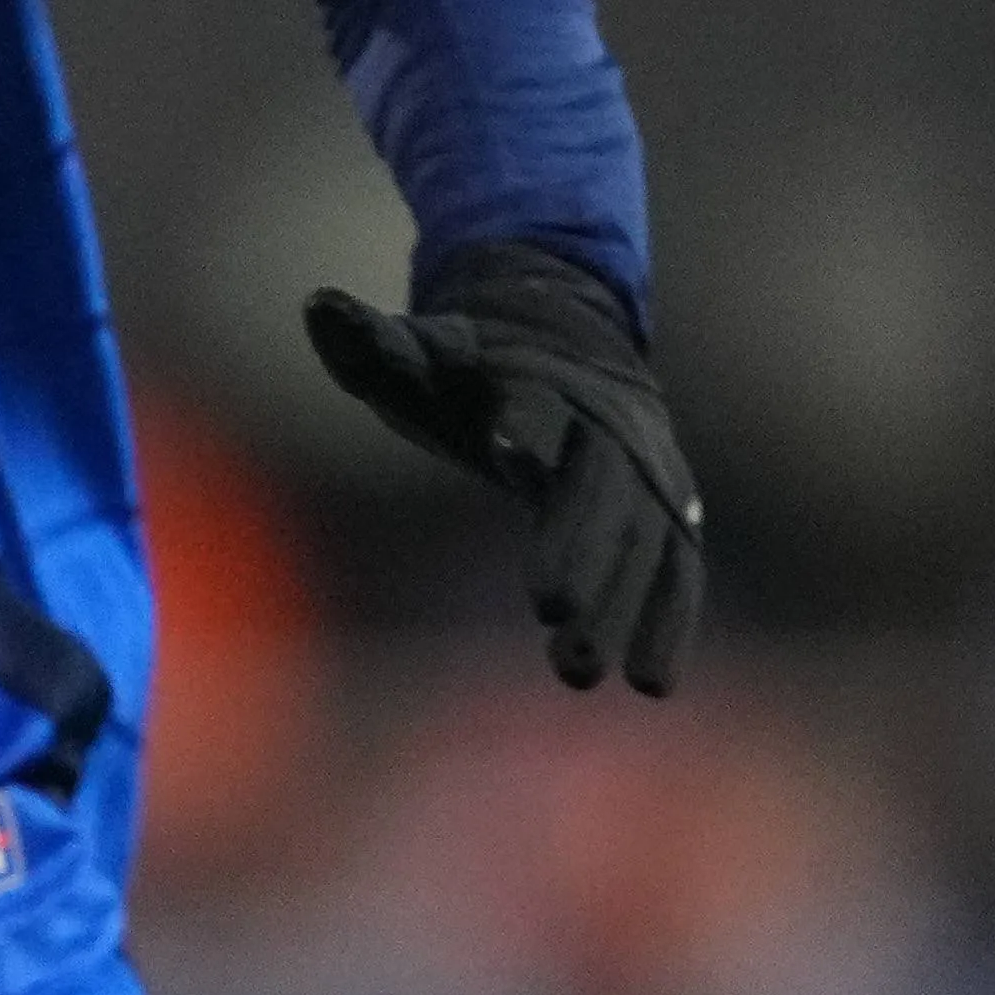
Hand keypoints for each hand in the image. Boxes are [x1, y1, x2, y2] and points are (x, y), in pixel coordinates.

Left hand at [303, 239, 705, 695]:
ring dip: (618, 604)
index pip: (534, 402)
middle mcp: (600, 427)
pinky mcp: (666, 513)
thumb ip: (375, 343)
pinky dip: (667, 622)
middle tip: (550, 608)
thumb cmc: (469, 363)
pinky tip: (651, 685)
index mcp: (535, 380)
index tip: (507, 448)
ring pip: (640, 538)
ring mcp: (641, 473)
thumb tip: (318, 308)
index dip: (524, 424)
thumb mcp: (416, 350)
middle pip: (596, 485)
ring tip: (579, 673)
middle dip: (577, 544)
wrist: (567, 337)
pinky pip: (675, 570)